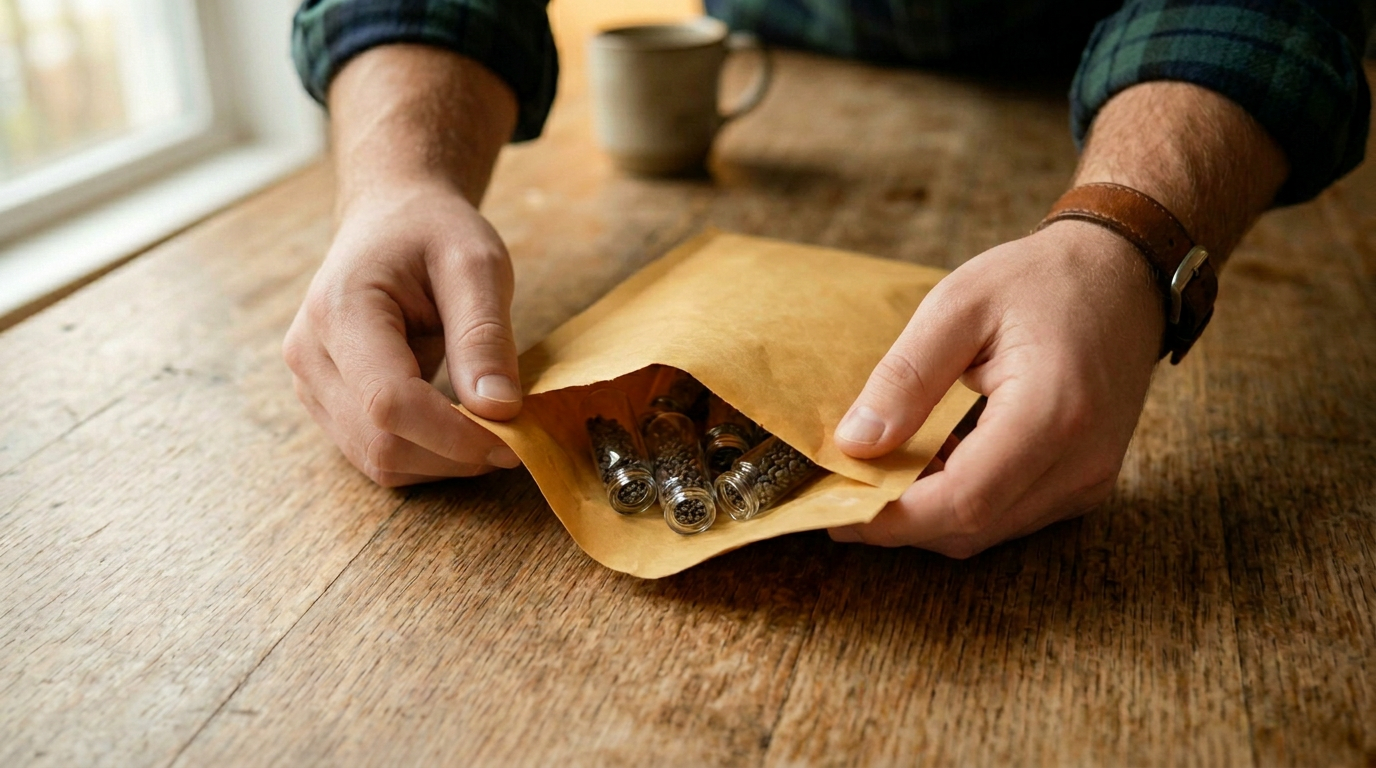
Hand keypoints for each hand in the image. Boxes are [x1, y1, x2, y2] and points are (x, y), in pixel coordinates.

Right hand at [283, 182, 523, 486]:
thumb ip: (485, 336)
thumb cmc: (433, 231)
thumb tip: (499, 410)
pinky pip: (375, 454)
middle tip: (518, 440)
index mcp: (340, 310)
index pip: (389, 402)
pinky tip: (462, 431)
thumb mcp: (477, 264)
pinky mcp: (326, 403)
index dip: (454, 436)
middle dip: (455, 455)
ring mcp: (311, 384)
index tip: (515, 441)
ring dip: (443, 462)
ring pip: (378, 460)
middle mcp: (310, 354)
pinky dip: (426, 457)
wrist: (391, 217)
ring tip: (493, 432)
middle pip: (381, 442)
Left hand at [828, 220, 1163, 555]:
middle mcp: (1082, 460)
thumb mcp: (957, 306)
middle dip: (900, 520)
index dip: (893, 517)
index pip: (962, 500)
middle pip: (972, 527)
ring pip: (989, 530)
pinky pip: (1012, 514)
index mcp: (1052, 413)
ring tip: (884, 468)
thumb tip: (854, 444)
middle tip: (841, 491)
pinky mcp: (1088, 483)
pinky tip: (934, 459)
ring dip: (929, 512)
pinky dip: (963, 500)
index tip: (834, 510)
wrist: (1124, 275)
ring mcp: (1091, 479)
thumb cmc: (1041, 280)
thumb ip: (905, 378)